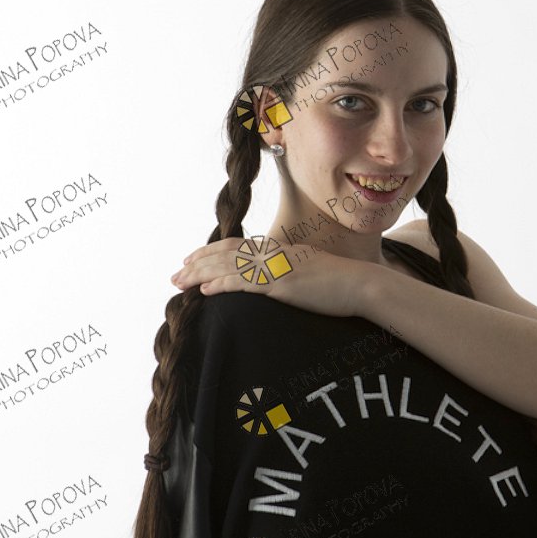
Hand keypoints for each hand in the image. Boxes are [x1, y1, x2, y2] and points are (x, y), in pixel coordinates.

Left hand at [170, 235, 374, 318]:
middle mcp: (274, 253)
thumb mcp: (308, 271)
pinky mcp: (282, 284)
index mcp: (279, 250)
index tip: (191, 261)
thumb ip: (287, 271)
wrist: (360, 285)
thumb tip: (273, 281)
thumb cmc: (338, 283)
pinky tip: (206, 291)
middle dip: (198, 263)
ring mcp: (277, 267)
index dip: (211, 252)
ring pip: (229, 266)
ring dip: (200, 274)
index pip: (237, 246)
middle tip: (176, 274)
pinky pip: (245, 282)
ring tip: (179, 282)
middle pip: (226, 253)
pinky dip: (222, 284)